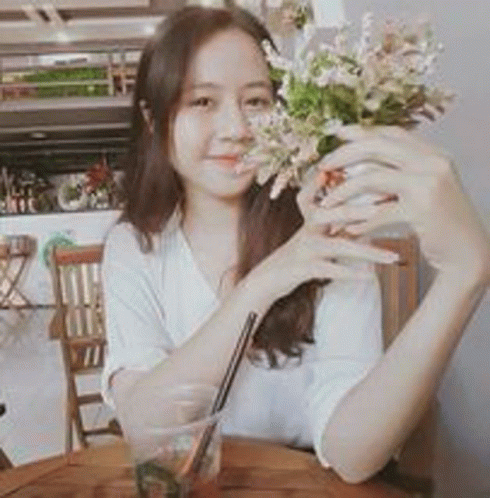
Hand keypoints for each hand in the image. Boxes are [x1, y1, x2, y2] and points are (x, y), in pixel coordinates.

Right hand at [244, 166, 400, 303]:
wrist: (267, 280)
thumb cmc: (297, 257)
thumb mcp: (313, 236)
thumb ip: (334, 224)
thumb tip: (365, 218)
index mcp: (311, 219)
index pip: (324, 190)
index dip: (341, 182)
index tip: (368, 175)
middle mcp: (307, 230)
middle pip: (331, 213)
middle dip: (358, 209)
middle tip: (385, 206)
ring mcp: (304, 249)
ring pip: (339, 244)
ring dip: (369, 250)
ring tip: (393, 256)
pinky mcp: (302, 269)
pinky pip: (330, 269)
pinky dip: (351, 273)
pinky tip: (370, 276)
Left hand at [316, 125, 489, 284]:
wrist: (468, 251)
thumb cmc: (442, 221)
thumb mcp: (426, 188)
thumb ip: (403, 172)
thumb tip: (364, 165)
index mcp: (433, 154)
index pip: (391, 133)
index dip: (361, 131)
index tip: (337, 133)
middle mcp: (433, 162)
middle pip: (376, 147)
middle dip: (343, 155)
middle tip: (323, 165)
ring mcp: (428, 184)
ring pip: (372, 178)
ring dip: (343, 190)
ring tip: (326, 202)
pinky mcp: (422, 210)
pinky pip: (379, 212)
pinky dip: (360, 221)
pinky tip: (348, 229)